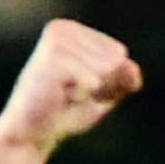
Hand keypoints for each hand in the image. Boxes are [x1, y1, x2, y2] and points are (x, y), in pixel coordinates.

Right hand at [0, 20, 140, 155]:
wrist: (32, 135)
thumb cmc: (66, 111)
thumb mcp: (104, 94)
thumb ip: (124, 79)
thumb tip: (132, 68)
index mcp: (72, 30)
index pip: (119, 54)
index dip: (109, 81)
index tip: (82, 89)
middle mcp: (62, 28)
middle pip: (115, 60)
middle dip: (102, 86)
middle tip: (73, 95)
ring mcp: (55, 41)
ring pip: (107, 69)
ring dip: (92, 92)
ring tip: (66, 95)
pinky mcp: (52, 60)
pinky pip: (94, 80)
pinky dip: (84, 96)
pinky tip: (62, 96)